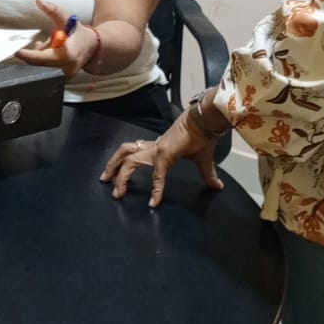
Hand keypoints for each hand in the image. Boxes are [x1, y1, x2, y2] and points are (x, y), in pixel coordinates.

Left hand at [16, 0, 97, 78]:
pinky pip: (45, 67)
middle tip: (18, 46)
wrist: (92, 47)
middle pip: (41, 63)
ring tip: (46, 42)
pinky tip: (46, 47)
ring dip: (38, 54)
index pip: (46, 57)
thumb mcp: (67, 19)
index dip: (31, 56)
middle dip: (29, 54)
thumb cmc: (78, 33)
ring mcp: (64, 73)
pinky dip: (42, 57)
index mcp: (70, 54)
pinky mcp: (61, 75)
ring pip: (42, 65)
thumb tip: (39, 1)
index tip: (17, 52)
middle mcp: (67, 67)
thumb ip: (53, 11)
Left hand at [100, 111, 223, 208]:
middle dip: (113, 166)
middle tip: (105, 181)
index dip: (130, 169)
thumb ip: (207, 174)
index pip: (137, 156)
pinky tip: (155, 201)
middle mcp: (153, 147)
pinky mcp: (164, 154)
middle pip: (125, 153)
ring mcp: (156, 150)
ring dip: (118, 171)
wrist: (206, 122)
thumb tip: (217, 186)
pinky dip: (156, 189)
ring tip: (114, 187)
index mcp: (158, 147)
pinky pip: (157, 174)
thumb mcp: (202, 160)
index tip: (124, 181)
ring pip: (128, 158)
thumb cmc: (203, 136)